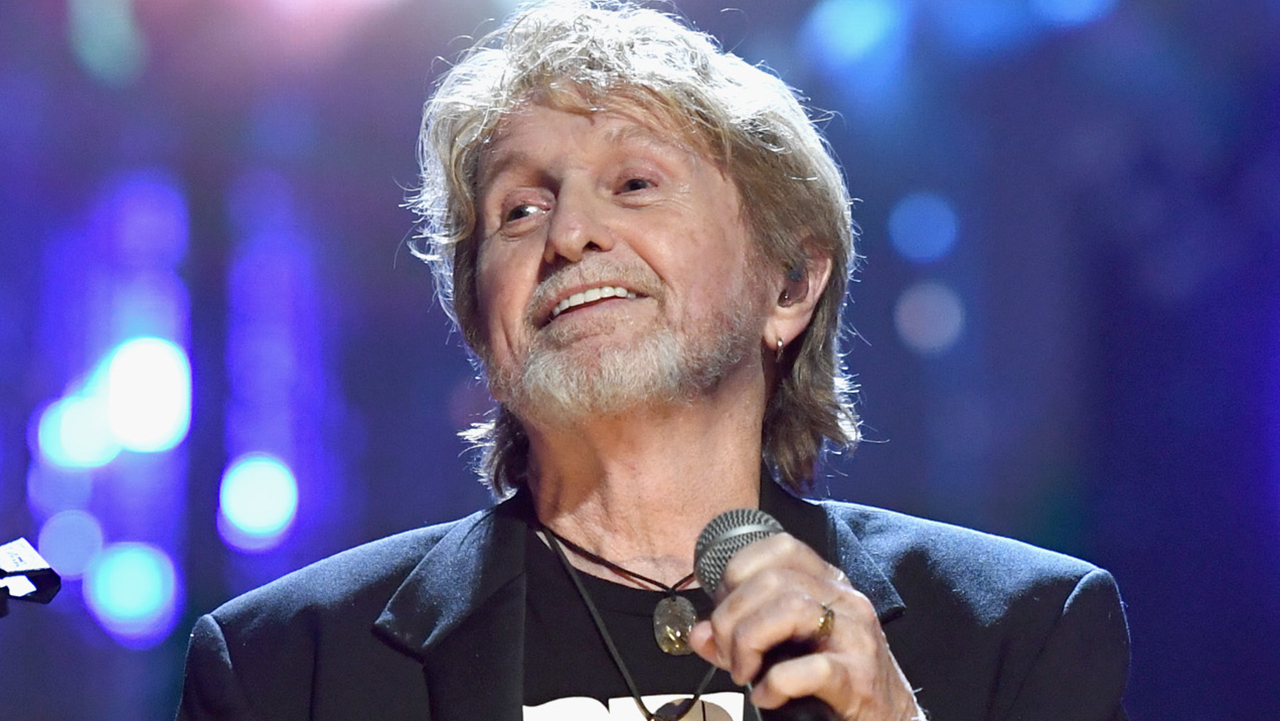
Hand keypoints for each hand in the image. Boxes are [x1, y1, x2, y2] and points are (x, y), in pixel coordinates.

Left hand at [687, 533, 923, 719]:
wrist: (888, 719)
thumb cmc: (833, 679)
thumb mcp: (784, 648)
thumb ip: (739, 637)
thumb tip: (698, 634)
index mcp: (827, 583)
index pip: (778, 547)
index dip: (737, 573)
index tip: (723, 610)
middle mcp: (844, 600)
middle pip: (771, 580)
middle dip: (732, 618)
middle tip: (728, 655)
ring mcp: (855, 636)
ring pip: (790, 609)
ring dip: (750, 642)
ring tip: (743, 673)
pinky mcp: (858, 678)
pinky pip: (808, 668)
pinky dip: (775, 683)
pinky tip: (766, 695)